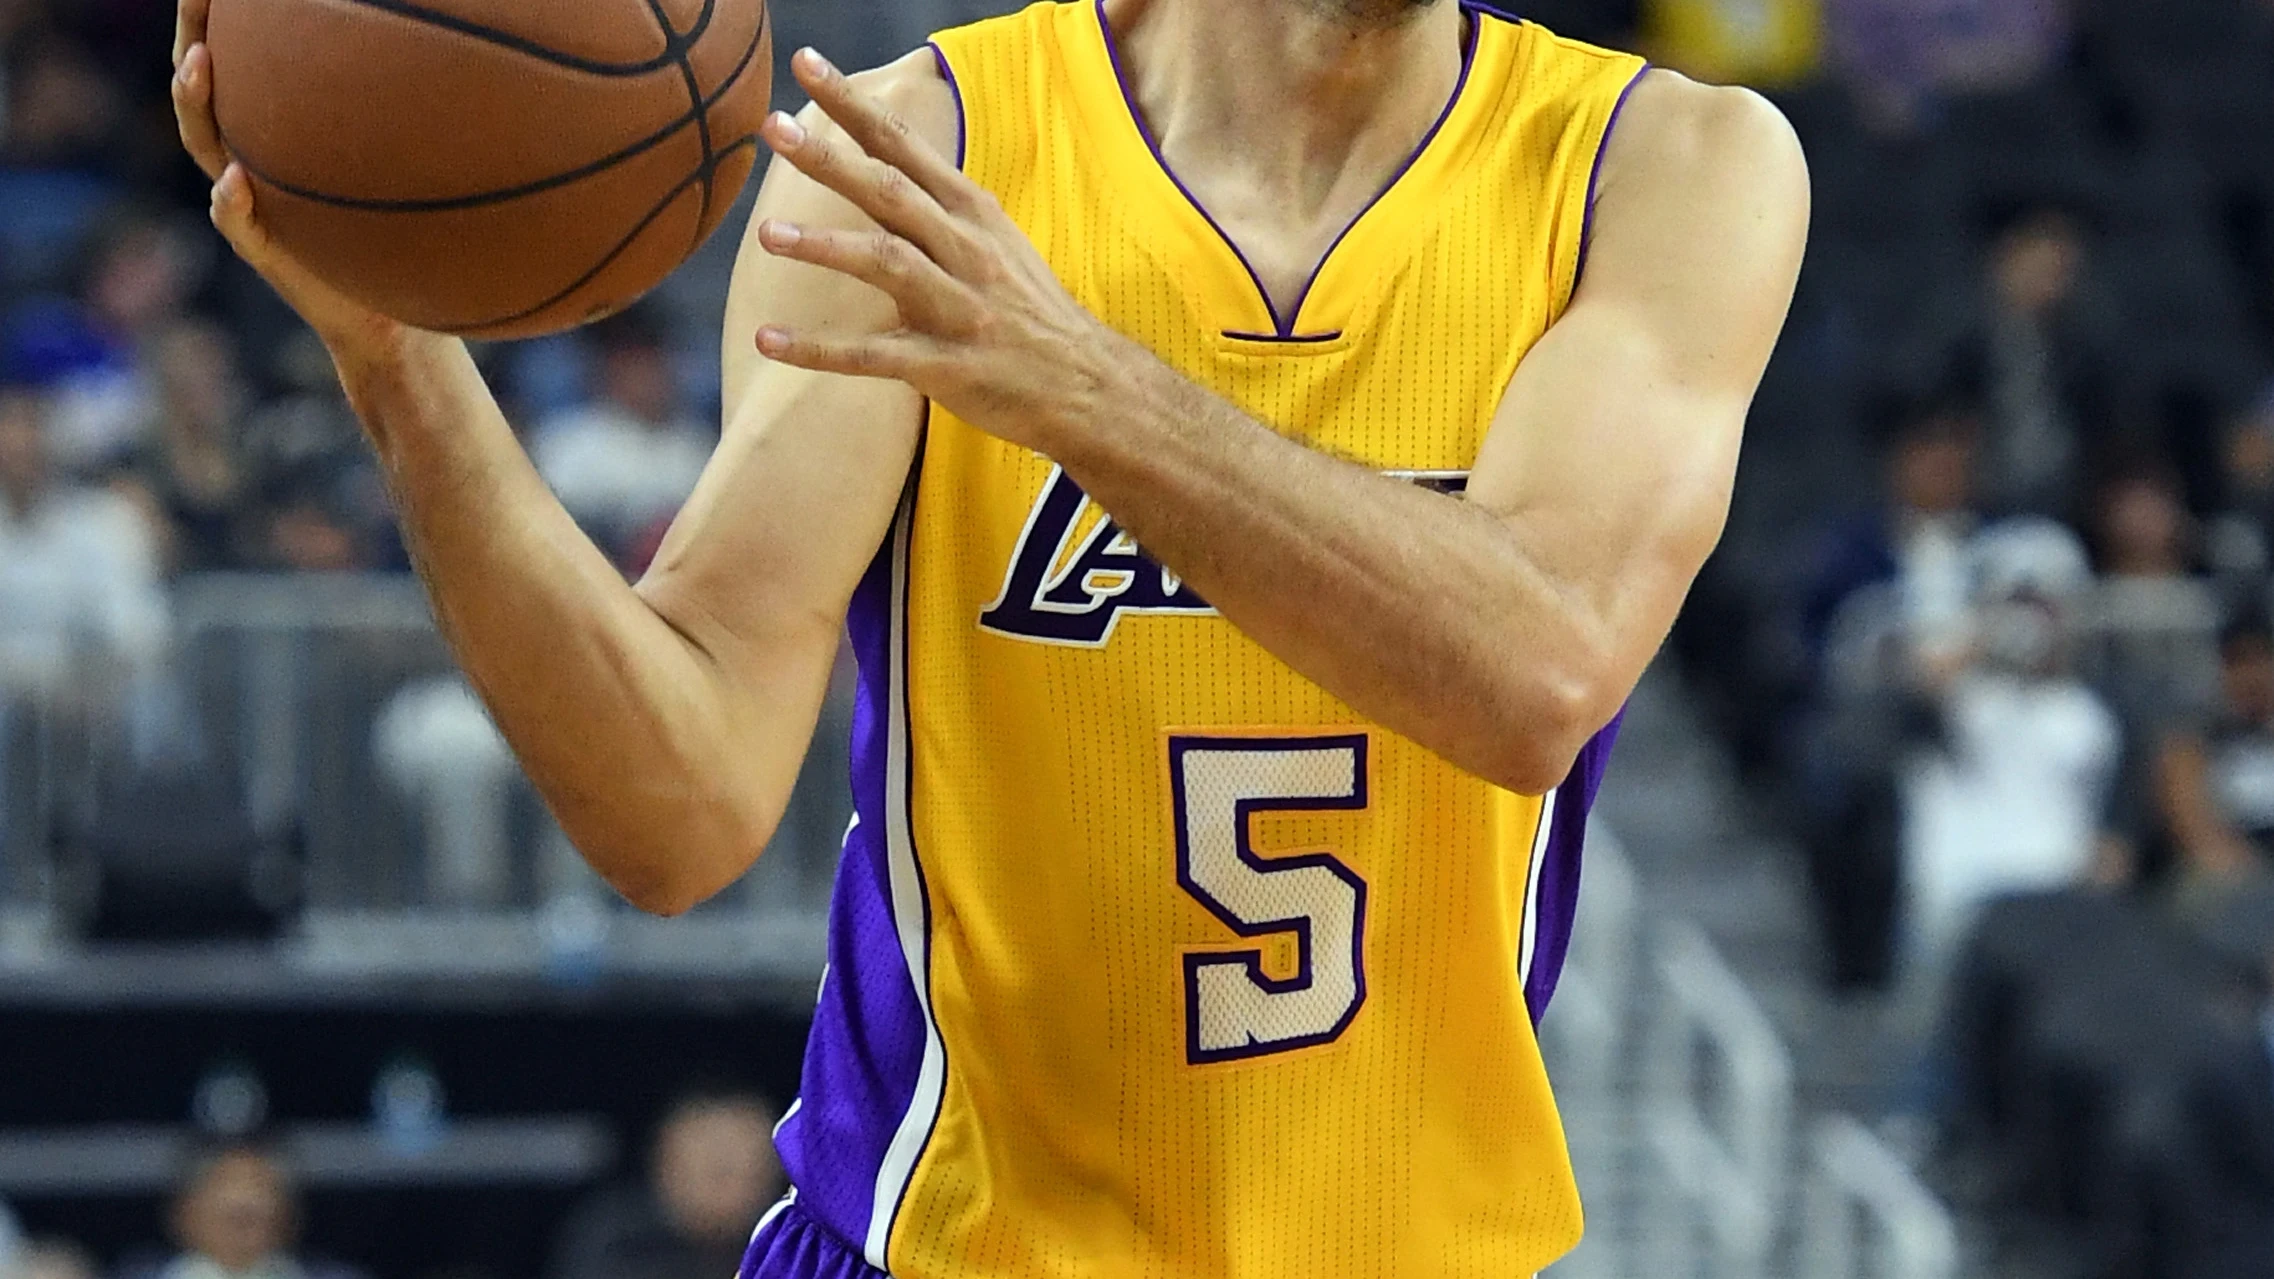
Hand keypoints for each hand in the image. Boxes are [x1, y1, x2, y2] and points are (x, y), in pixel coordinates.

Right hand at [171, 0, 417, 366]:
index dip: (222, 24)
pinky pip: (235, 221)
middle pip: (203, 93)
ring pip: (206, 146)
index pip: (237, 66)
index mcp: (272, 135)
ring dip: (196, 104)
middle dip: (193, 42)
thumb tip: (440, 53)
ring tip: (200, 65)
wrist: (390, 310)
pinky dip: (230, 200)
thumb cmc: (396, 231)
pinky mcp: (262, 249)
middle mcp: (248, 160)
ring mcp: (247, 203)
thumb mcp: (396, 169)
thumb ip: (393, 120)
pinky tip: (236, 178)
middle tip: (196, 1)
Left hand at [753, 48, 1133, 454]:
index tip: (807, 64)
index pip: (903, 144)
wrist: (1086, 383)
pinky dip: (820, 351)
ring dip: (826, 247)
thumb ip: (938, 207)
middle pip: (891, 192)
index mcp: (971, 213)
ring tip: (769, 235)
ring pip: (888, 263)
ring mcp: (958, 307)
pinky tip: (770, 341)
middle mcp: (965, 250)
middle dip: (831, 158)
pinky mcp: (948, 366)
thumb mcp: (995, 242)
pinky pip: (874, 356)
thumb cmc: (1029, 310)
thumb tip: (883, 165)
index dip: (853, 105)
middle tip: (776, 128)